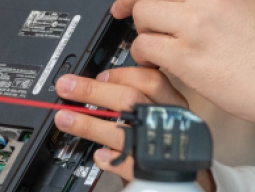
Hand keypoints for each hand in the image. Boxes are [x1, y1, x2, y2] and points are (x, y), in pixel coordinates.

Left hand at [51, 68, 213, 190]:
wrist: (189, 180)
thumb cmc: (169, 143)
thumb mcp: (162, 115)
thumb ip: (139, 100)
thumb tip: (99, 85)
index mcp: (172, 105)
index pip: (151, 79)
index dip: (121, 75)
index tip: (98, 75)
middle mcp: (168, 124)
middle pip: (131, 100)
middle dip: (93, 92)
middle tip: (67, 88)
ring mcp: (159, 148)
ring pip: (123, 132)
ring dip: (89, 124)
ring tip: (66, 119)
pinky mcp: (152, 172)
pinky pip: (127, 163)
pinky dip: (109, 158)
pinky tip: (97, 155)